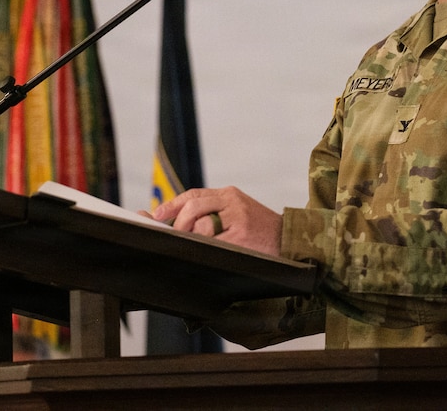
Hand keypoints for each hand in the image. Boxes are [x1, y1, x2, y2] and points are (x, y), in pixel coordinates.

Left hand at [151, 186, 281, 256]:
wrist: (289, 240)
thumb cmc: (260, 229)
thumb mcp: (238, 210)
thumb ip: (213, 210)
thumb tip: (180, 221)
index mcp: (229, 194)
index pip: (193, 195)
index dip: (172, 205)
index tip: (157, 215)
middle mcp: (232, 203)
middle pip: (193, 207)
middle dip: (179, 223)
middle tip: (174, 235)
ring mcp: (237, 219)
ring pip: (202, 226)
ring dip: (193, 237)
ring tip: (197, 245)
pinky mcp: (241, 237)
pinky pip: (213, 242)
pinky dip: (204, 248)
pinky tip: (208, 252)